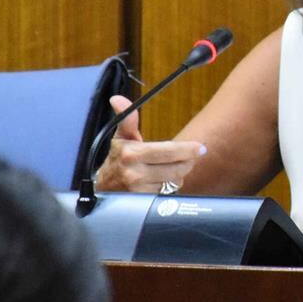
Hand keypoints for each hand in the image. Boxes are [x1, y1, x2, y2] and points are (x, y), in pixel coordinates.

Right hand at [91, 97, 205, 192]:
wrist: (102, 187)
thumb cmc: (116, 159)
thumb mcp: (121, 137)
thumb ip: (126, 118)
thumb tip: (117, 99)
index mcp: (131, 153)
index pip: (168, 151)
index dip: (187, 149)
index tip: (200, 147)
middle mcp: (134, 173)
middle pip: (176, 167)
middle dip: (187, 161)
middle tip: (190, 156)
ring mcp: (139, 190)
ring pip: (174, 181)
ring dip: (179, 174)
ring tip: (173, 168)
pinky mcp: (143, 202)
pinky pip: (167, 192)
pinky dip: (170, 185)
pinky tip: (164, 179)